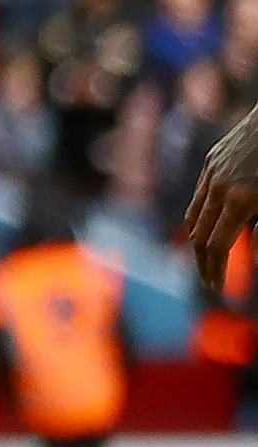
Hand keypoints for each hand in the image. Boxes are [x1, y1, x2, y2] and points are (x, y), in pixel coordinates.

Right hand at [189, 103, 257, 287]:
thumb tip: (253, 259)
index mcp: (241, 201)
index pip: (216, 246)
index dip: (215, 270)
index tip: (217, 289)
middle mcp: (220, 187)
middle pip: (199, 234)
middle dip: (203, 262)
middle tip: (210, 281)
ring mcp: (213, 170)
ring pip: (195, 213)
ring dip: (198, 239)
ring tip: (207, 257)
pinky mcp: (214, 158)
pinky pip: (201, 193)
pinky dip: (201, 214)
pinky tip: (210, 223)